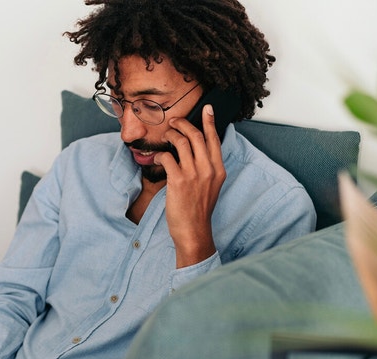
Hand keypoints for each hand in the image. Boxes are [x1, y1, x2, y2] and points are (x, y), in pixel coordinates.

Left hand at [154, 104, 225, 267]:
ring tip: (165, 136)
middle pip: (196, 135)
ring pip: (181, 142)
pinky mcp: (178, 181)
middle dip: (183, 124)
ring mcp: (193, 174)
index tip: (207, 108)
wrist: (193, 231)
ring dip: (170, 134)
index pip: (215, 139)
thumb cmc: (199, 209)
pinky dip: (160, 154)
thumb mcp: (211, 186)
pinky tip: (158, 157)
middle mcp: (208, 169)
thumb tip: (198, 150)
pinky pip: (167, 157)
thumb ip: (208, 167)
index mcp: (218, 169)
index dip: (210, 121)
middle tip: (174, 121)